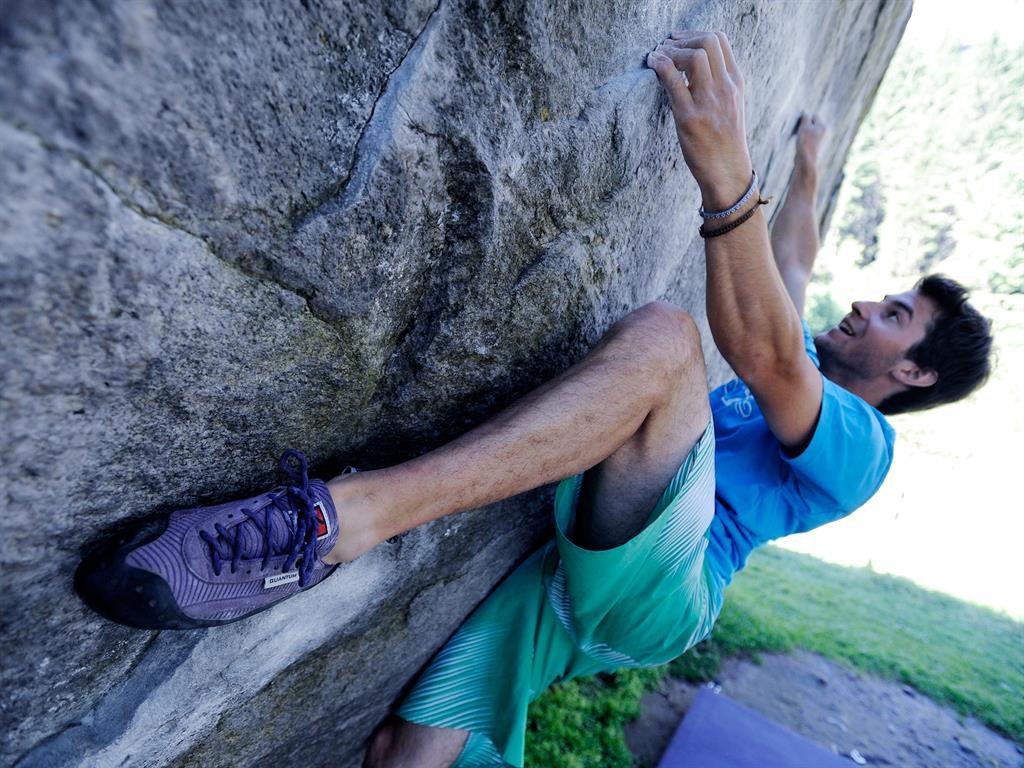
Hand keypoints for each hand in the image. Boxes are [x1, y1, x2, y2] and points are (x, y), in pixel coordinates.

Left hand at [647, 31, 752, 210]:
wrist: (728, 173)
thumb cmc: (724, 141)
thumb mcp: (730, 106)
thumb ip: (717, 84)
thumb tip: (691, 65)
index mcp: (735, 83)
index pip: (720, 40)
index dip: (695, 34)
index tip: (678, 41)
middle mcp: (725, 88)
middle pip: (708, 41)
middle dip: (682, 40)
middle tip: (665, 48)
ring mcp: (709, 102)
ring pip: (695, 56)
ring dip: (672, 51)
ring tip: (658, 58)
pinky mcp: (690, 118)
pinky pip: (675, 82)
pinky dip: (661, 66)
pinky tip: (652, 64)